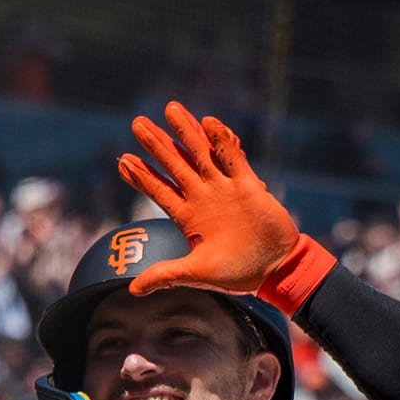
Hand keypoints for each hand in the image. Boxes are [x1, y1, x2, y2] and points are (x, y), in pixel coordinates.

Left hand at [115, 101, 302, 296]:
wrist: (276, 269)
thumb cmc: (238, 273)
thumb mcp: (197, 273)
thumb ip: (166, 275)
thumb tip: (132, 290)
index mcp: (189, 217)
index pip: (159, 191)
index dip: (141, 176)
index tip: (122, 161)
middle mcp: (204, 198)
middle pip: (175, 164)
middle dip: (157, 144)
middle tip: (137, 123)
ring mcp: (225, 189)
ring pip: (201, 153)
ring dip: (185, 132)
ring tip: (170, 109)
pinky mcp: (249, 185)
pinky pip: (233, 157)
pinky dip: (222, 141)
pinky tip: (208, 122)